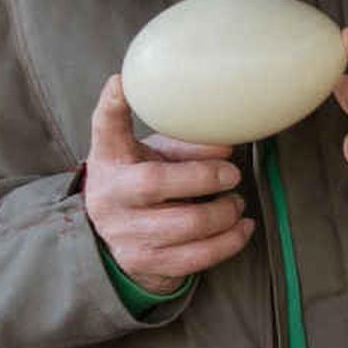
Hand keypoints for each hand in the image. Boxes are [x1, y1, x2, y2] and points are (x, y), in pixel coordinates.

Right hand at [83, 74, 251, 294]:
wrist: (120, 240)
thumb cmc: (144, 184)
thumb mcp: (157, 157)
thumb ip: (187, 147)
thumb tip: (228, 145)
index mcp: (110, 160)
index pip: (105, 129)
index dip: (112, 106)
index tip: (121, 83)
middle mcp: (110, 196)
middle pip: (154, 182)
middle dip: (204, 178)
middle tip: (232, 175)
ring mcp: (125, 234)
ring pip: (184, 225)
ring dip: (223, 213)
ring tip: (236, 203)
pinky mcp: (147, 263)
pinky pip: (196, 257)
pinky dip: (229, 242)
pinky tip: (242, 227)